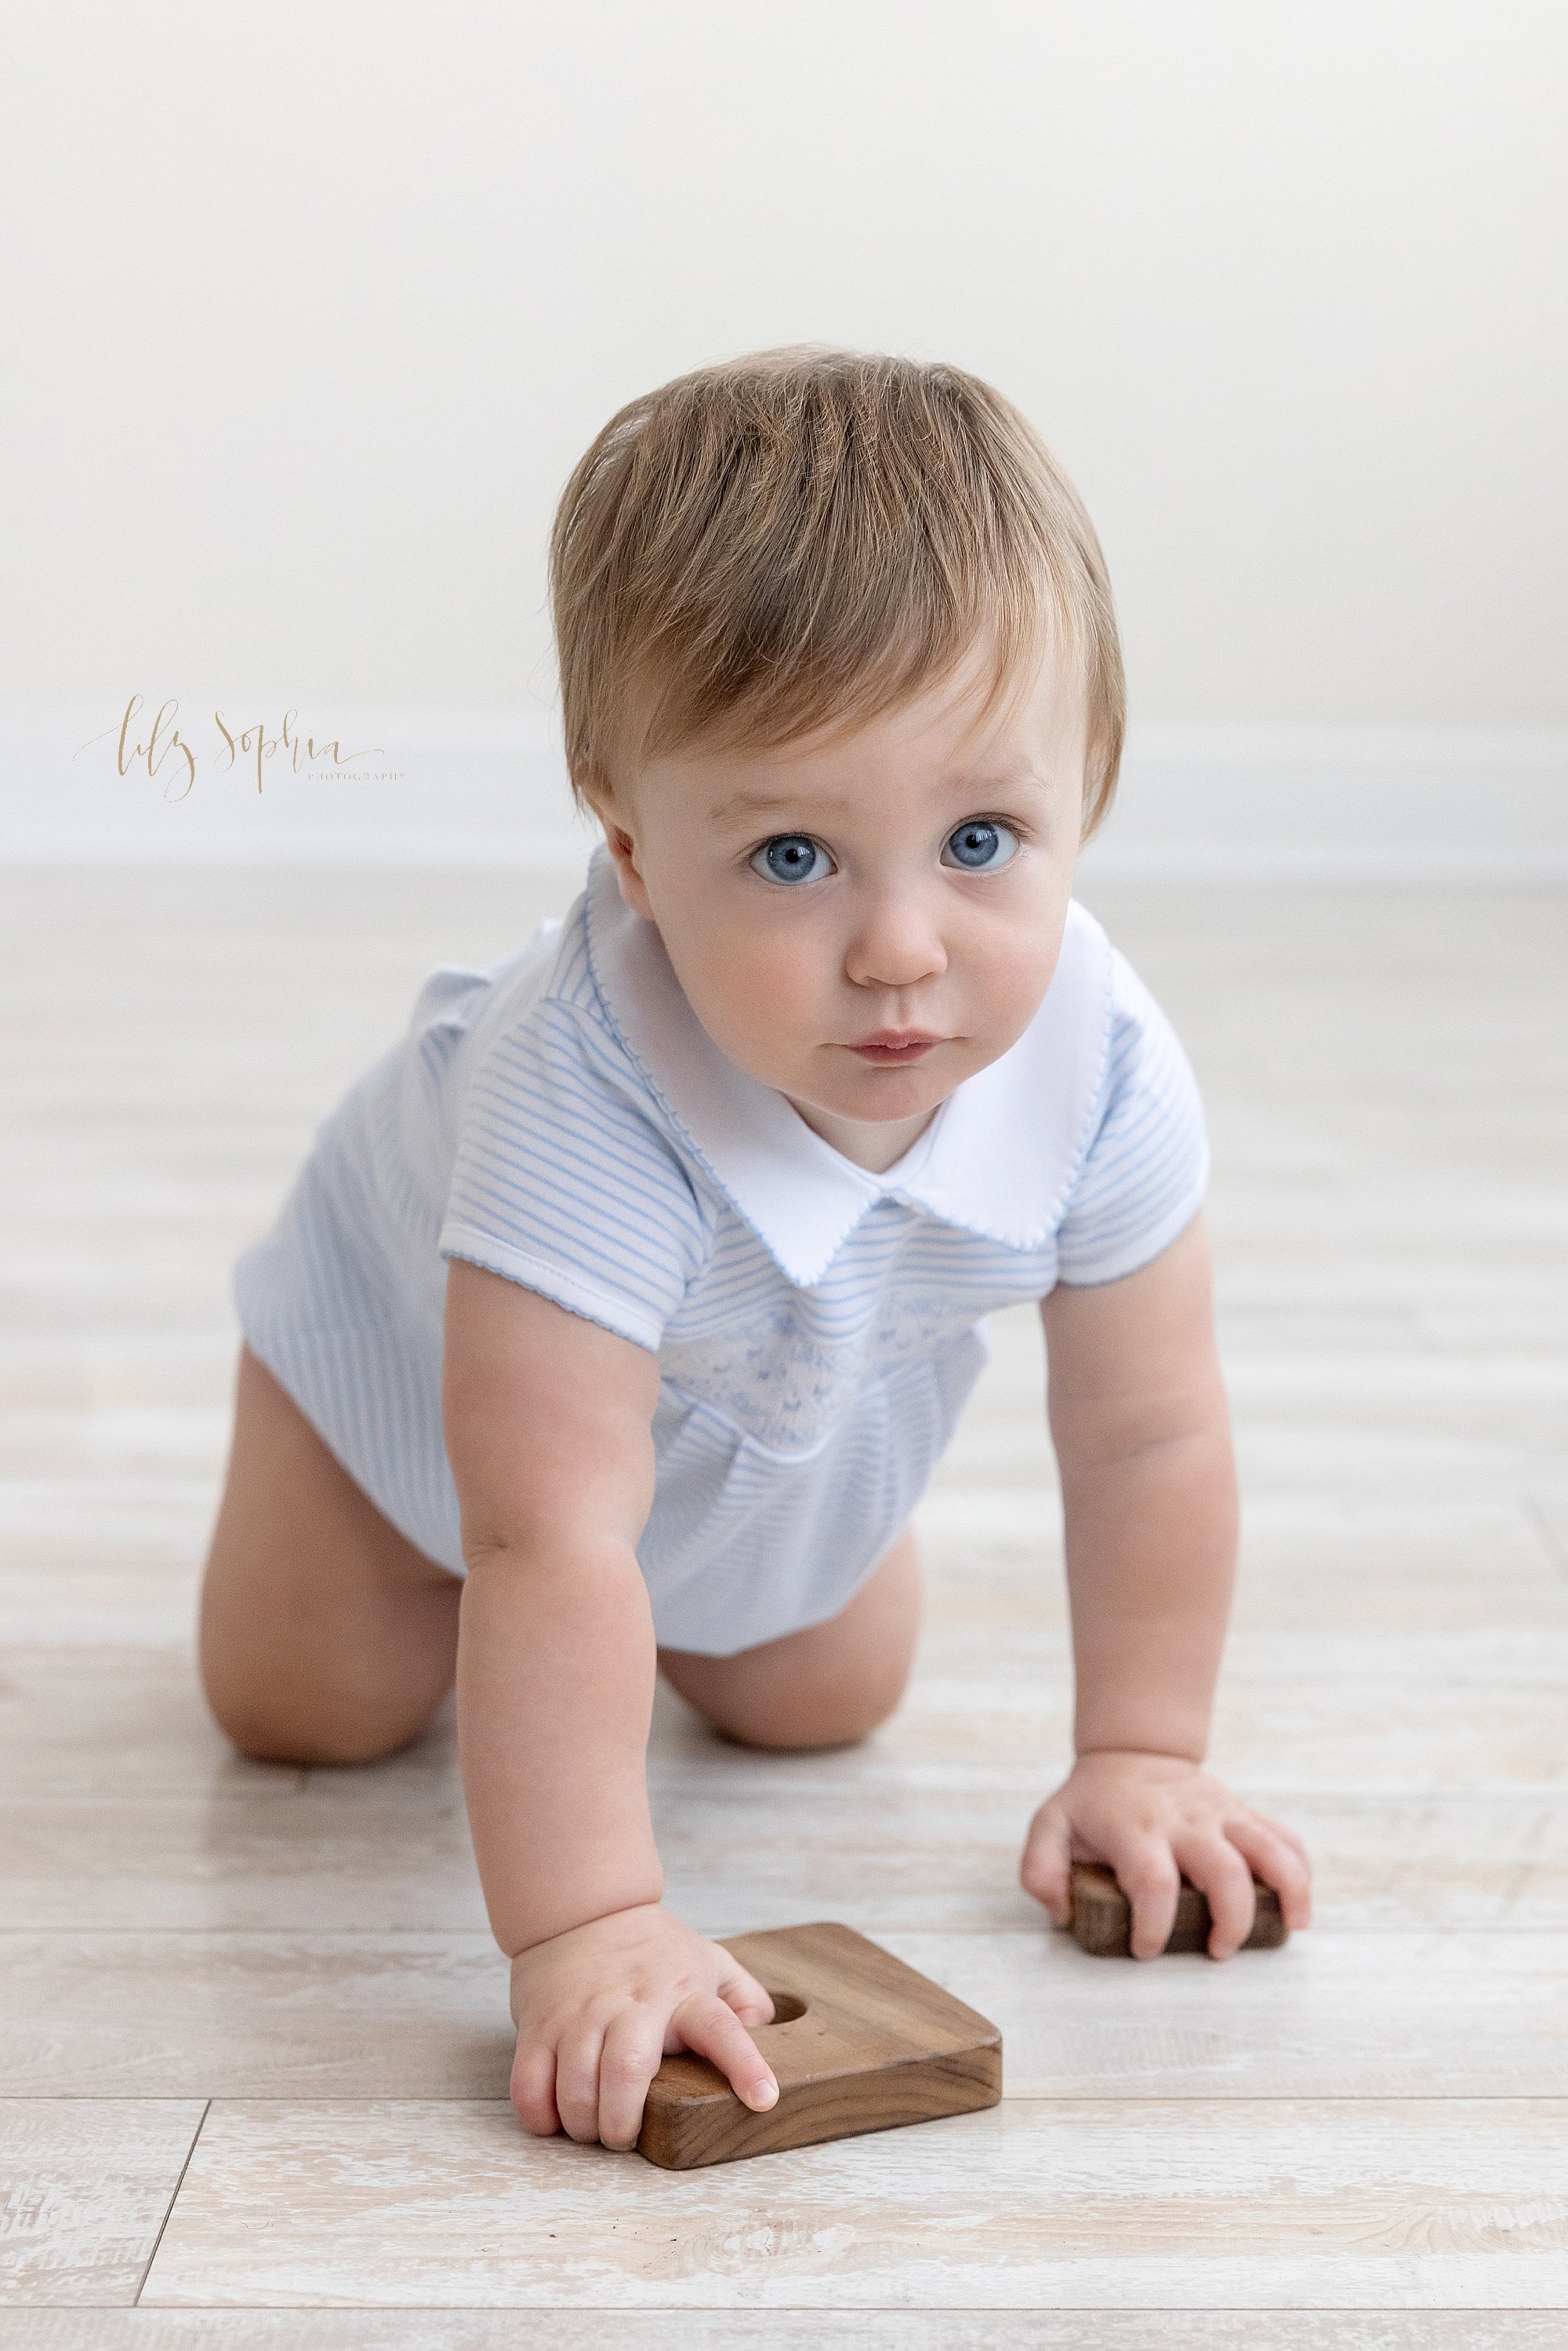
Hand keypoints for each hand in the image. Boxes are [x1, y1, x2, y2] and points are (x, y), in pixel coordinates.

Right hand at [508, 1901, 779, 2148]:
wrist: (583, 1908)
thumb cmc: (654, 1951)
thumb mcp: (711, 1963)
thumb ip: (746, 2001)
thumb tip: (773, 2043)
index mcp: (684, 1993)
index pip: (722, 2028)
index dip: (745, 2065)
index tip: (763, 2099)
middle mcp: (633, 2003)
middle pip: (628, 2070)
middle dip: (623, 2122)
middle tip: (625, 2136)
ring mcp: (581, 2014)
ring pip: (576, 2085)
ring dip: (583, 2123)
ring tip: (593, 2127)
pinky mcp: (539, 2024)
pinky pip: (529, 2084)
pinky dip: (540, 2115)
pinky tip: (554, 2116)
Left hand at [1019, 1749, 1312, 1959]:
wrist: (1132, 1753)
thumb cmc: (1092, 1803)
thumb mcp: (1050, 1826)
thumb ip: (1041, 1870)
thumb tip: (1062, 1913)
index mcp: (1137, 1829)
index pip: (1153, 1882)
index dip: (1154, 1925)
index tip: (1146, 1951)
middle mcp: (1185, 1821)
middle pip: (1224, 1871)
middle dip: (1230, 1920)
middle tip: (1217, 1952)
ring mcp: (1222, 1814)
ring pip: (1270, 1851)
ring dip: (1287, 1894)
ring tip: (1286, 1930)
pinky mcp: (1245, 1814)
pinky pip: (1286, 1839)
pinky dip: (1301, 1873)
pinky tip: (1299, 1907)